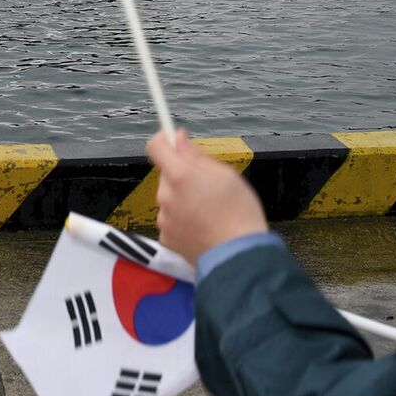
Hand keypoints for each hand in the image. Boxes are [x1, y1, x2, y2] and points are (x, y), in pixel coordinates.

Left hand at [146, 128, 268, 265]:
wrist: (238, 257)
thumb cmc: (239, 212)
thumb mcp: (226, 175)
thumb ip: (197, 155)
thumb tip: (179, 138)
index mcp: (180, 176)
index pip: (156, 147)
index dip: (164, 139)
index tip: (173, 137)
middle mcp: (166, 197)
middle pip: (166, 175)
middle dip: (181, 174)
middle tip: (207, 184)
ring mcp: (164, 219)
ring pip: (169, 199)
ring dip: (182, 199)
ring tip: (209, 211)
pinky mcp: (166, 239)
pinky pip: (170, 220)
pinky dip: (182, 220)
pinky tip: (202, 227)